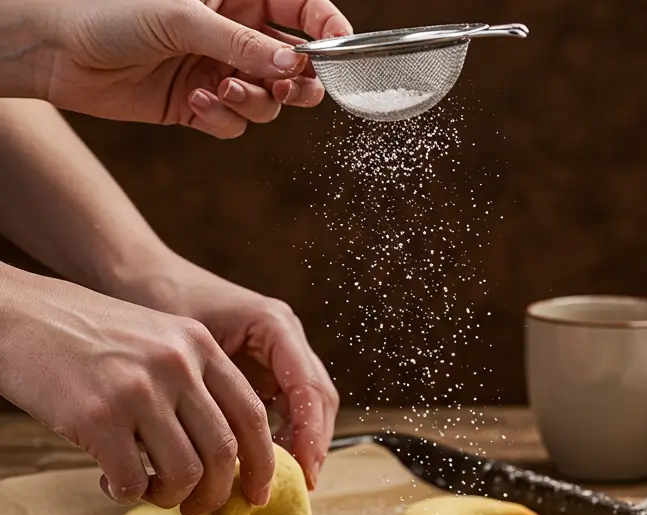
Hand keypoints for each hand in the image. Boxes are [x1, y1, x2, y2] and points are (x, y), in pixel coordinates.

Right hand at [0, 269, 275, 512]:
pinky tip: (108, 481)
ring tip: (147, 490)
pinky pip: (132, 483)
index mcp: (197, 344)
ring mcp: (138, 390)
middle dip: (215, 495)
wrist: (17, 316)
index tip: (257, 495)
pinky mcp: (98, 417)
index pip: (250, 415)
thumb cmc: (86, 339)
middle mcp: (175, 363)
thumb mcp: (154, 341)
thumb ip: (192, 386)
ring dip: (170, 499)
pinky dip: (125, 495)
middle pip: (223, 453)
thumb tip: (227, 460)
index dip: (263, 465)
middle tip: (196, 508)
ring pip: (185, 474)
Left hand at [43, 0, 351, 135]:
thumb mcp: (184, 17)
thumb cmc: (112, 12)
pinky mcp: (198, 105)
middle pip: (294, 64)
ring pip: (268, 100)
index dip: (326, 29)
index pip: (301, 10)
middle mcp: (233, 31)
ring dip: (255, 103)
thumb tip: (293, 68)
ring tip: (222, 91)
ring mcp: (218, 69)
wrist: (60, 51)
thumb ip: (242, 43)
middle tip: (288, 89)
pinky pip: (235, 123)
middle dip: (298, 82)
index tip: (338, 52)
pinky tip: (197, 104)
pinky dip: (224, 120)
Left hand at [123, 255, 338, 487]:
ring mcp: (278, 353)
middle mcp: (284, 338)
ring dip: (300, 444)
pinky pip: (285, 407)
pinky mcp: (264, 368)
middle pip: (318, 399)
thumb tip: (223, 457)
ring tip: (281, 480)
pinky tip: (259, 464)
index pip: (307, 387)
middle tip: (299, 485)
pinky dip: (280, 437)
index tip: (303, 471)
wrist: (139, 279)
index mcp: (273, 325)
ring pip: (308, 407)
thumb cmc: (158, 304)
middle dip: (312, 444)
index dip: (310, 434)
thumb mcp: (184, 349)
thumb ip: (210, 394)